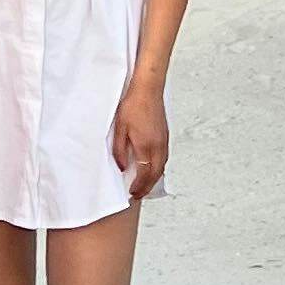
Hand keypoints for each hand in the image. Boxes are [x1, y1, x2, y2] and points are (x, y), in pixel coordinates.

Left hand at [111, 75, 169, 198]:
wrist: (148, 89)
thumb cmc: (133, 105)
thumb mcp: (119, 128)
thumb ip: (119, 150)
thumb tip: (121, 166)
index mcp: (146, 146)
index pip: (144, 174)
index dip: (139, 186)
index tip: (132, 193)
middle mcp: (158, 146)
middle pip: (155, 174)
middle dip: (147, 187)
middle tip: (139, 195)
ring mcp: (164, 141)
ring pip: (162, 167)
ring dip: (154, 178)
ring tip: (145, 185)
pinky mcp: (165, 135)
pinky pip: (164, 158)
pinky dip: (158, 168)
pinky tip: (152, 167)